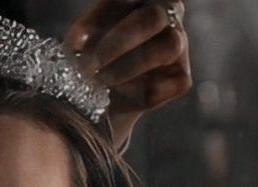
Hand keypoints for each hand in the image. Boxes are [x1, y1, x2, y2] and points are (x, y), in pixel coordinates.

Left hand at [64, 0, 190, 147]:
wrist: (105, 103)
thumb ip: (83, 33)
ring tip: (100, 81)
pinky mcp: (181, 79)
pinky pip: (164, 82)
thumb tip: (79, 41)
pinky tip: (119, 96)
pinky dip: (136, 92)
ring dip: (127, 68)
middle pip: (151, 18)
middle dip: (116, 44)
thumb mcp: (82, 41)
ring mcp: (180, 44)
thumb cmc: (93, 61)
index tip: (76, 43)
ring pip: (167, 46)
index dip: (99, 18)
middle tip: (90, 66)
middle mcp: (168, 13)